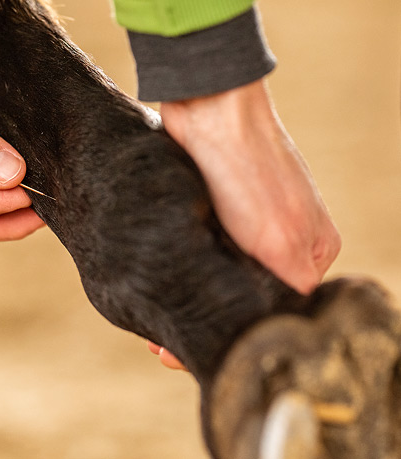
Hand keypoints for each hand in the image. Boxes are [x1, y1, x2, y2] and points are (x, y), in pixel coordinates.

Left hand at [149, 80, 340, 370]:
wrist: (208, 108)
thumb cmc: (247, 172)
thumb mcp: (280, 240)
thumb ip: (288, 287)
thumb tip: (278, 326)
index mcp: (312, 250)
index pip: (277, 311)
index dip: (237, 336)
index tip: (198, 357)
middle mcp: (283, 240)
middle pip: (243, 298)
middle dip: (207, 325)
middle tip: (165, 353)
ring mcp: (246, 224)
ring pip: (216, 280)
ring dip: (187, 306)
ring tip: (155, 335)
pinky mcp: (214, 211)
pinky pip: (196, 255)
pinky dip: (178, 278)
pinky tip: (156, 295)